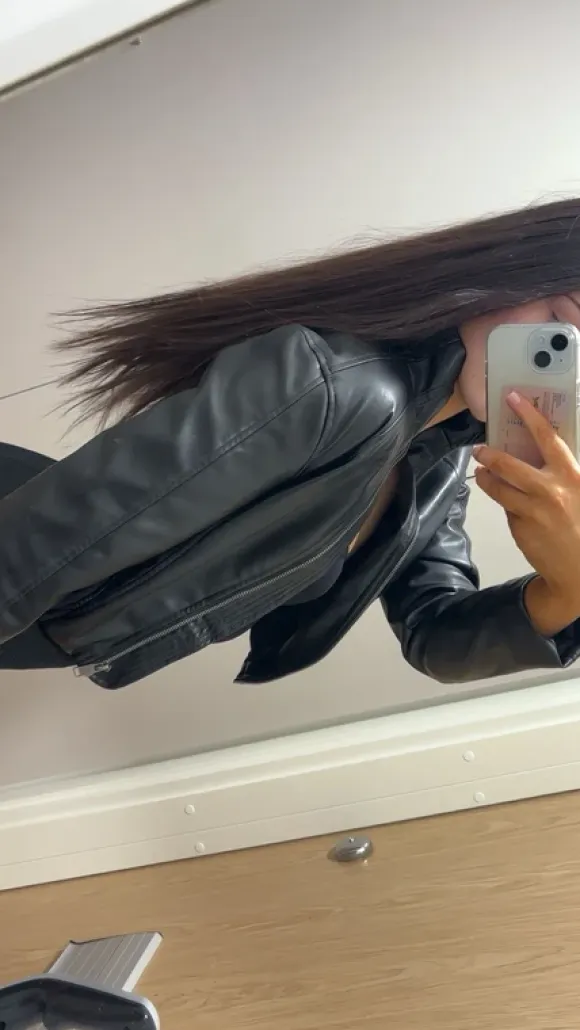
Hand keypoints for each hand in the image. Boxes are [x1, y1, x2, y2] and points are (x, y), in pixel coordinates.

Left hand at [474, 391, 579, 635]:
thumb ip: (561, 474)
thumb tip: (538, 455)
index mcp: (571, 475)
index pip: (547, 437)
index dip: (529, 415)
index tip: (513, 398)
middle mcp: (550, 491)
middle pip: (509, 464)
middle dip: (489, 454)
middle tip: (479, 449)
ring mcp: (533, 511)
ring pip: (498, 488)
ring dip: (486, 478)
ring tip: (481, 474)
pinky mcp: (520, 528)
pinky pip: (508, 510)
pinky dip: (507, 505)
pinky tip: (512, 506)